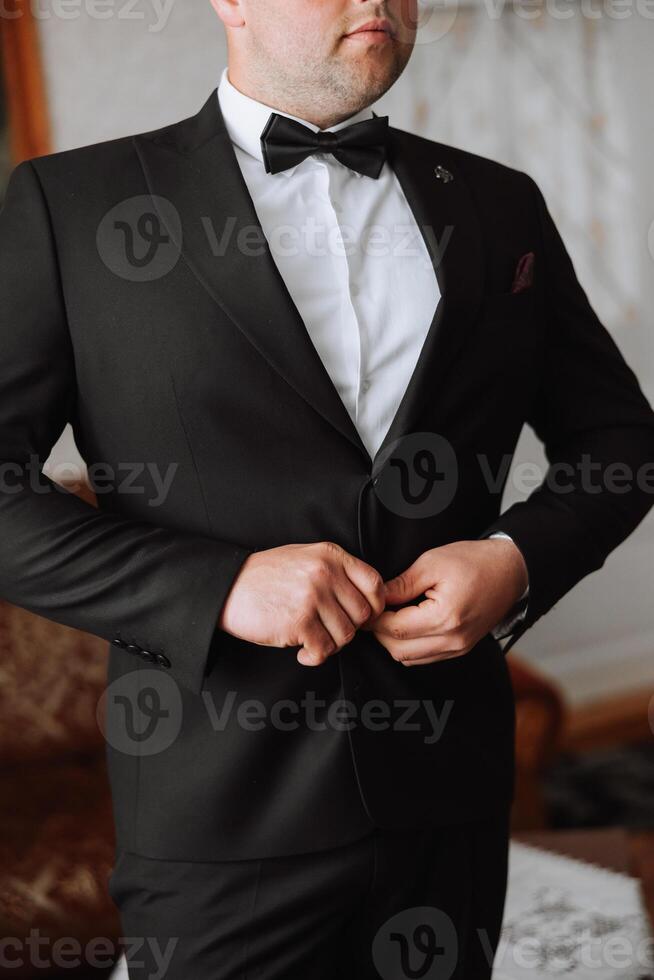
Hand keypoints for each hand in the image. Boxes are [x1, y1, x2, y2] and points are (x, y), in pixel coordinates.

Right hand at [218, 542, 384, 666]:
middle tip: (328, 631)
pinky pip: (324, 649)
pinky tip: (302, 651)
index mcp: (330, 555)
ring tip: (313, 640)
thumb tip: (369, 600)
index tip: (362, 617)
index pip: (374, 584)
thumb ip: (337, 571)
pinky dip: (315, 656)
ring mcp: (312, 596)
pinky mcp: (299, 621)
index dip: (374, 607)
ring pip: (345, 635)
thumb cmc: (266, 576)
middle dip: (348, 629)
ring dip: (330, 645)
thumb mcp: (305, 557)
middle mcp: (325, 573)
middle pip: (362, 614)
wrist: (229, 587)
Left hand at [365, 538, 528, 665]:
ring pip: (409, 659)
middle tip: (371, 613)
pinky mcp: (460, 649)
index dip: (375, 621)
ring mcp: (458, 648)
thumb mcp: (432, 563)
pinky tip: (405, 625)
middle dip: (380, 633)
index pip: (396, 629)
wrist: (510, 571)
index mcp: (445, 617)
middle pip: (399, 650)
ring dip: (393, 642)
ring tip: (387, 618)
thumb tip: (376, 598)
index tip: (365, 608)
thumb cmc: (474, 561)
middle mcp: (453, 639)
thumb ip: (401, 585)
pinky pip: (425, 657)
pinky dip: (409, 647)